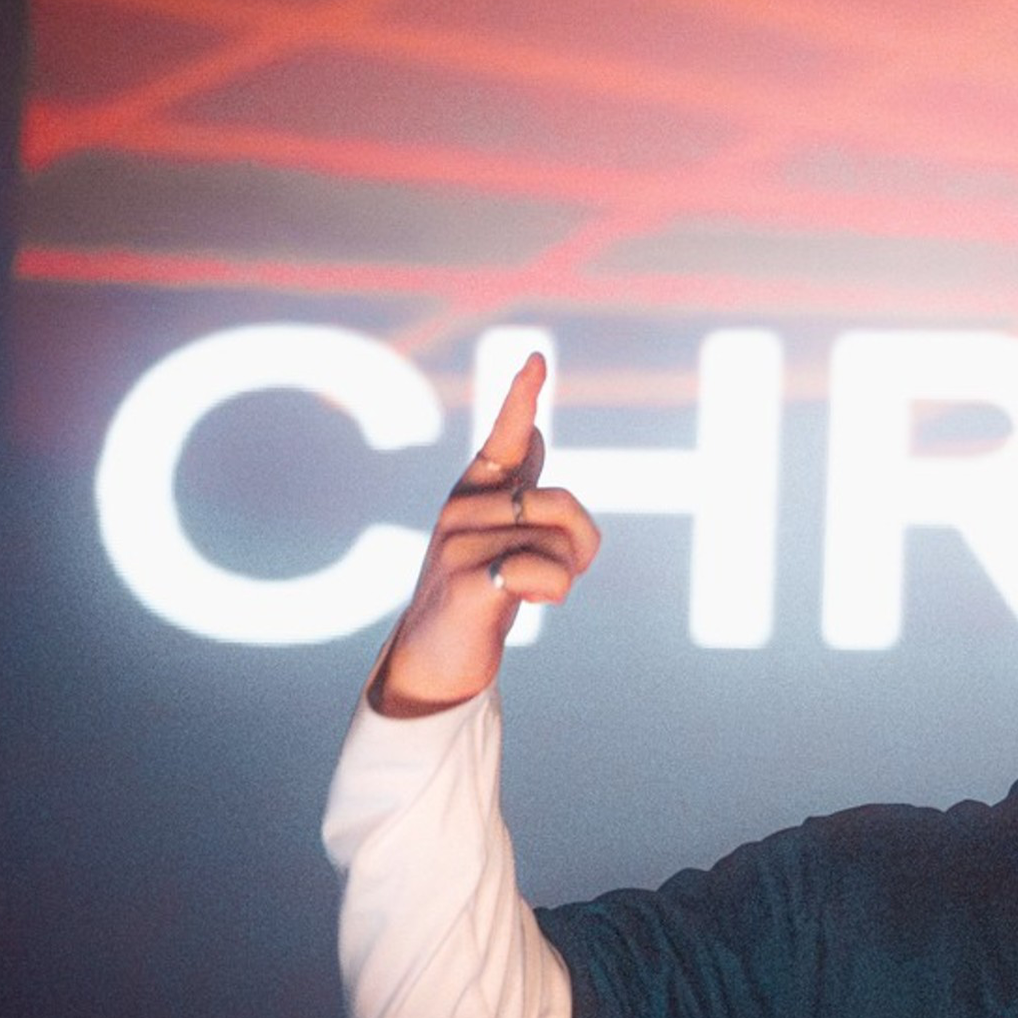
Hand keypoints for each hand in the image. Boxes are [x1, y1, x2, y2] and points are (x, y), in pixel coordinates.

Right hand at [369, 352, 601, 717]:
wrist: (438, 657)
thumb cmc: (480, 593)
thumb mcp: (502, 536)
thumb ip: (518, 490)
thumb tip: (538, 433)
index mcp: (475, 493)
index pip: (505, 440)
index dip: (522, 400)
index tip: (537, 360)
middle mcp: (462, 508)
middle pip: (564, 505)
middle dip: (579, 547)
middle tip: (551, 575)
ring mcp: (459, 542)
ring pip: (560, 546)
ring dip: (562, 578)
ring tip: (525, 593)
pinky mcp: (466, 579)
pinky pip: (545, 573)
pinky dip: (551, 593)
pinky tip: (522, 605)